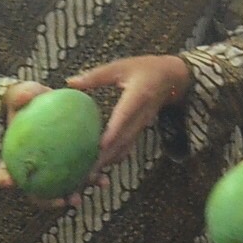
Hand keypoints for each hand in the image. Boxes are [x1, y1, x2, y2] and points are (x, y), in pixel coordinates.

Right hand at [0, 82, 81, 207]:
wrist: (46, 103)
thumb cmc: (28, 101)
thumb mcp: (22, 94)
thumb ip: (22, 94)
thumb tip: (27, 94)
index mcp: (14, 158)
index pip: (5, 171)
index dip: (5, 179)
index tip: (8, 182)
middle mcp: (33, 170)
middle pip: (35, 191)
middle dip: (47, 200)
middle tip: (60, 201)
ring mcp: (51, 172)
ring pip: (60, 190)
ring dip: (71, 196)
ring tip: (80, 198)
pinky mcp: (70, 167)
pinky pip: (80, 176)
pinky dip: (91, 180)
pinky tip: (103, 180)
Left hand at [66, 54, 189, 172]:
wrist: (172, 78)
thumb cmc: (146, 69)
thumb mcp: (121, 67)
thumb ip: (96, 76)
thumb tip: (70, 82)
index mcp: (138, 98)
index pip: (123, 120)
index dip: (111, 135)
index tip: (97, 148)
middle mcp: (141, 116)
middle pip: (122, 141)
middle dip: (104, 158)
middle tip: (85, 171)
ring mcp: (141, 126)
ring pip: (124, 148)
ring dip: (107, 162)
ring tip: (88, 175)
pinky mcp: (139, 130)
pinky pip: (126, 148)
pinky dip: (113, 158)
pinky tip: (99, 167)